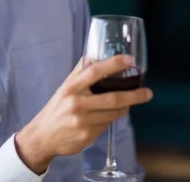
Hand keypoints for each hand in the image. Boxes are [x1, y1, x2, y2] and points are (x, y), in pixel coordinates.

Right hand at [14, 55, 152, 173]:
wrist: (42, 136)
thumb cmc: (56, 108)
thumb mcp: (64, 88)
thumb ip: (80, 73)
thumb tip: (93, 54)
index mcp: (71, 87)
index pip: (93, 71)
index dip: (112, 64)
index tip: (129, 60)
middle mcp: (76, 103)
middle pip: (112, 98)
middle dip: (134, 95)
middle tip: (147, 93)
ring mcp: (82, 121)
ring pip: (113, 113)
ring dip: (124, 108)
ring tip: (129, 103)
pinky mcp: (86, 136)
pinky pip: (107, 126)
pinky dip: (112, 119)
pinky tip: (109, 116)